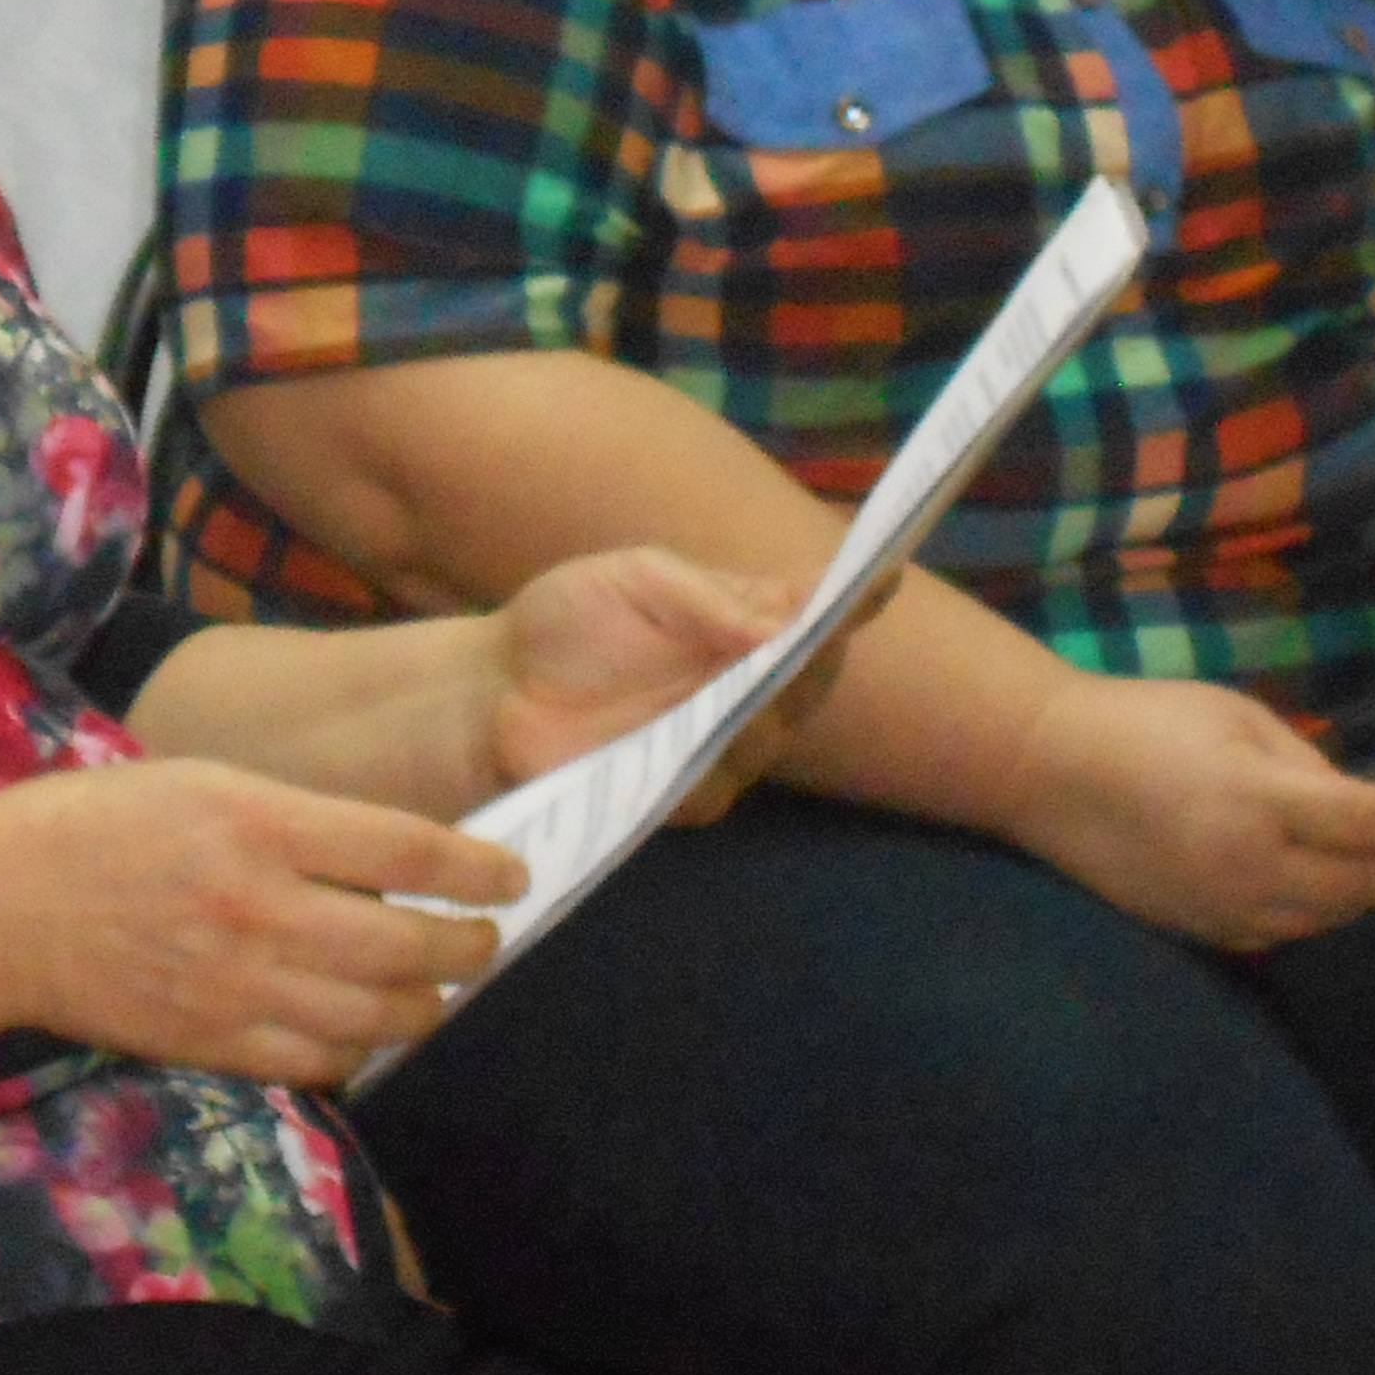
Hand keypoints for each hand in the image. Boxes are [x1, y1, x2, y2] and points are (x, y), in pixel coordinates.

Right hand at [0, 758, 525, 1085]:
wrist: (4, 907)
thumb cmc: (105, 823)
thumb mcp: (210, 780)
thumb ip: (302, 818)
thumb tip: (396, 854)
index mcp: (262, 823)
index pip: (409, 852)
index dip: (479, 871)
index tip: (511, 876)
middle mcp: (262, 909)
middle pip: (409, 947)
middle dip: (469, 948)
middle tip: (484, 940)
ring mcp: (238, 986)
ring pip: (376, 1017)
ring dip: (427, 1007)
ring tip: (439, 990)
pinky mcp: (212, 1044)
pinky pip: (318, 1063)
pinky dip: (360, 1050)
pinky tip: (367, 1030)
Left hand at [484, 548, 844, 824]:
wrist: (491, 692)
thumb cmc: (568, 624)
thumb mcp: (637, 578)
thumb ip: (708, 597)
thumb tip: (781, 621)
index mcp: (743, 625)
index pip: (816, 615)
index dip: (856, 599)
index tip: (883, 576)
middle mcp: (744, 688)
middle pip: (807, 680)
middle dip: (812, 659)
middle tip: (805, 635)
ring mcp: (718, 747)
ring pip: (769, 734)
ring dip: (759, 710)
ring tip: (741, 683)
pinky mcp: (682, 797)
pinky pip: (717, 781)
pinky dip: (711, 758)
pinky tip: (691, 737)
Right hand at [1001, 667, 1374, 954]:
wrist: (1045, 772)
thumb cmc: (1143, 721)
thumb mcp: (1236, 715)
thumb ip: (1304, 762)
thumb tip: (1354, 803)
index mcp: (1260, 801)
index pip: (1371, 826)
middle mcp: (1250, 867)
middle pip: (1360, 885)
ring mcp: (1223, 908)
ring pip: (1326, 919)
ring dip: (1371, 897)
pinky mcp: (1199, 930)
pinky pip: (1282, 933)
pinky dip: (1321, 915)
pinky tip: (1335, 894)